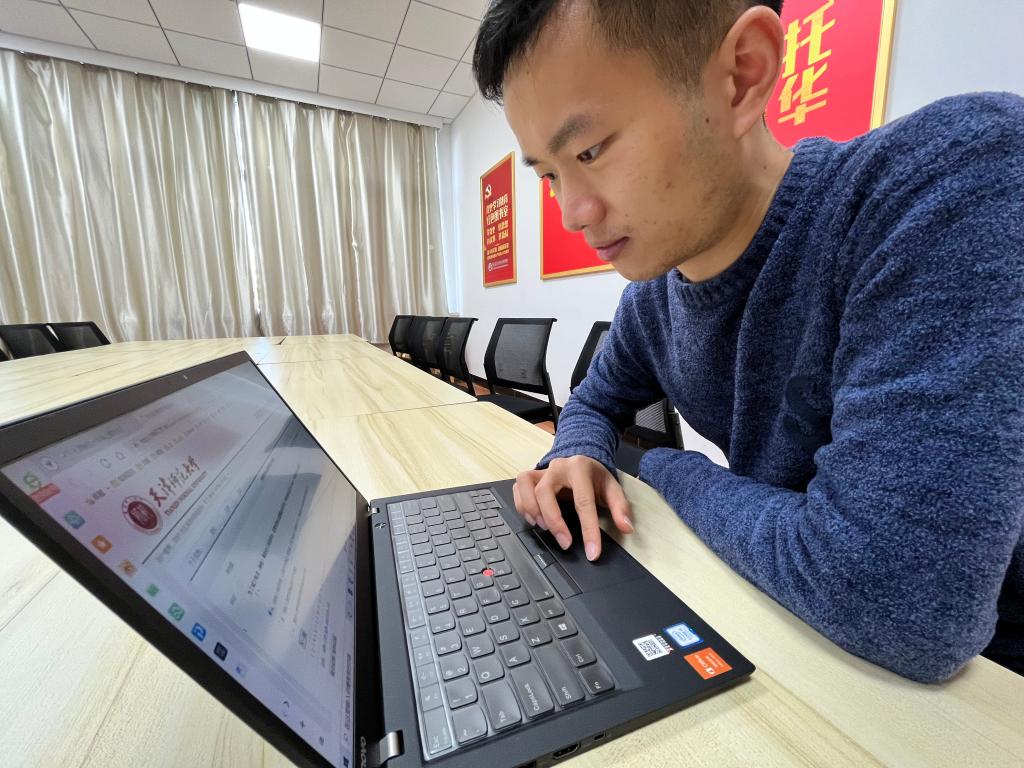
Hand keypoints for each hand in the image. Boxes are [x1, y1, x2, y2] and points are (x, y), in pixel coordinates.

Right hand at [512, 456, 632, 561]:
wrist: (581, 461)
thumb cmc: (595, 477)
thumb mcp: (612, 488)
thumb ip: (620, 507)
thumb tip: (626, 528)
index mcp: (580, 468)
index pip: (583, 501)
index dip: (588, 529)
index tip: (592, 552)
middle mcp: (557, 467)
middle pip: (545, 492)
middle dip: (554, 521)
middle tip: (565, 543)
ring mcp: (541, 471)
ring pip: (526, 486)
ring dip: (532, 510)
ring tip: (544, 529)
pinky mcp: (530, 476)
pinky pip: (517, 489)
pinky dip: (522, 506)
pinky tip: (533, 519)